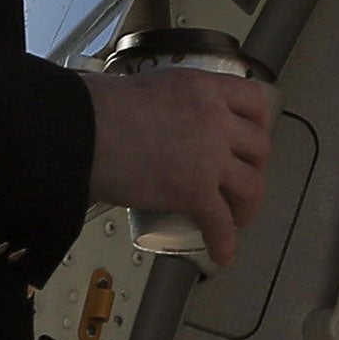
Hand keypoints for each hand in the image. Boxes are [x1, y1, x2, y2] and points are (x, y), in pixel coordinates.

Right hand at [81, 69, 273, 265]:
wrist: (80, 131)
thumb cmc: (96, 110)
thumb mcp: (145, 90)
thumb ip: (165, 106)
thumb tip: (158, 127)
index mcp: (201, 88)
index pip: (253, 100)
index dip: (258, 124)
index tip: (252, 136)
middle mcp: (213, 119)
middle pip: (258, 147)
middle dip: (253, 168)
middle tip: (239, 180)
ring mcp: (208, 156)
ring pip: (252, 186)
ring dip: (247, 206)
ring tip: (236, 218)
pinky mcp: (194, 191)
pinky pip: (221, 223)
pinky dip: (224, 241)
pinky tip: (220, 251)